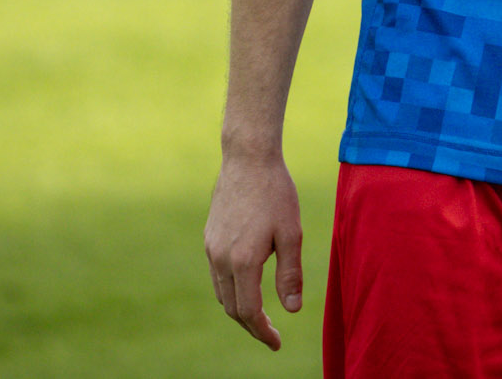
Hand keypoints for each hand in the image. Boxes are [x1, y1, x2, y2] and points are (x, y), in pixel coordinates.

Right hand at [204, 152, 304, 349]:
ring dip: (238, 309)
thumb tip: (292, 310)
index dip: (262, 332)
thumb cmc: (276, 193)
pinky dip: (230, 290)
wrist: (248, 159)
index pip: (248, 311)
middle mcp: (221, 258)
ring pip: (221, 293)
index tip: (276, 343)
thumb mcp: (291, 234)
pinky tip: (245, 286)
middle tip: (271, 334)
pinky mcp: (209, 237)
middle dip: (250, 325)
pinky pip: (216, 275)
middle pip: (231, 308)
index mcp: (243, 260)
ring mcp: (211, 247)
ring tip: (259, 315)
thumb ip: (290, 274)